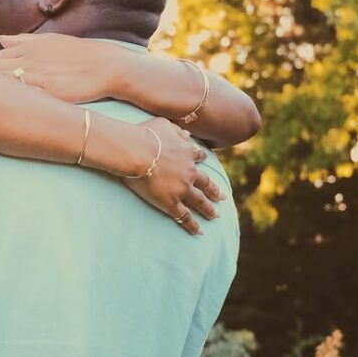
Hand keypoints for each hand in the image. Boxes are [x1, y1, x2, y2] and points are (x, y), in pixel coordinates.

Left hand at [0, 33, 120, 103]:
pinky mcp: (49, 93)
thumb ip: (22, 40)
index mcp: (26, 50)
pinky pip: (23, 97)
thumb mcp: (49, 41)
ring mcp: (37, 77)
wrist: (108, 66)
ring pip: (2, 81)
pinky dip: (5, 99)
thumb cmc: (79, 53)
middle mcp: (27, 62)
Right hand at [121, 117, 223, 235]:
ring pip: (199, 202)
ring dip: (208, 209)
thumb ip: (177, 131)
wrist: (136, 153)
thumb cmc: (145, 135)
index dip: (201, 158)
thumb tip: (188, 135)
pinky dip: (192, 225)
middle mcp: (189, 172)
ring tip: (215, 216)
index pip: (198, 156)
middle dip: (214, 191)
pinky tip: (198, 232)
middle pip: (205, 183)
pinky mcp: (171, 203)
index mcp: (187, 153)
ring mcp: (182, 189)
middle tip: (222, 198)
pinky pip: (185, 217)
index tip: (205, 160)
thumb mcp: (163, 125)